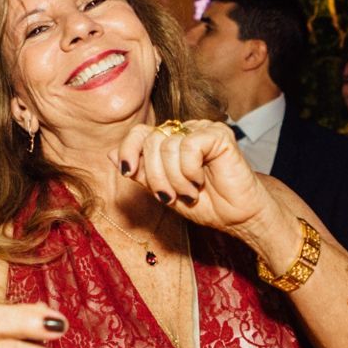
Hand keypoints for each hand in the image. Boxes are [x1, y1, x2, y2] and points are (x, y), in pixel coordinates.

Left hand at [112, 119, 275, 236]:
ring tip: (190, 192)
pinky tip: (200, 180)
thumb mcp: (163, 192)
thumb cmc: (205, 204)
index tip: (126, 171)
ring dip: (174, 179)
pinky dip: (189, 170)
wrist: (237, 217)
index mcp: (169, 142)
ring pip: (167, 146)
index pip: (139, 133)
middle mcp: (184, 132)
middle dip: (155, 176)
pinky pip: (188, 146)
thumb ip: (140, 173)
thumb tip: (110, 154)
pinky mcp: (218, 134)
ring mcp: (202, 131)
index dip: (128, 149)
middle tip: (170, 197)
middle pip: (150, 141)